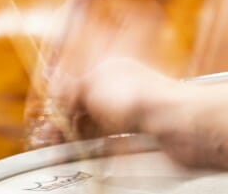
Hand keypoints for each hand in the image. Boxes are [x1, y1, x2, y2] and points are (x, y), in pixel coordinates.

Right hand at [54, 57, 227, 174]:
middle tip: (47, 139)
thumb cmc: (142, 98)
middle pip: (85, 108)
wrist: (182, 125)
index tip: (46, 116)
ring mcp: (131, 116)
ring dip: (76, 139)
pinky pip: (110, 146)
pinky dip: (95, 151)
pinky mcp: (140, 139)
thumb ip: (72, 90)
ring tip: (60, 152)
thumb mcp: (93, 86)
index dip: (60, 99)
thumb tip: (56, 92)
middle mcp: (121, 90)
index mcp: (111, 70)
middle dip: (65, 122)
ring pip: (96, 128)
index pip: (77, 83)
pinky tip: (85, 157)